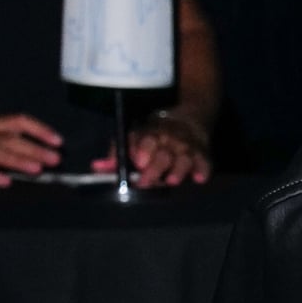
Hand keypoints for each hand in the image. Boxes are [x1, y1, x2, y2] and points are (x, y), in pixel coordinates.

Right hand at [0, 113, 63, 185]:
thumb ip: (14, 140)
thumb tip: (47, 152)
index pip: (19, 121)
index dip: (40, 129)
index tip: (59, 142)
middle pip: (10, 139)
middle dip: (34, 149)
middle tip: (54, 159)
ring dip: (18, 161)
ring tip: (36, 169)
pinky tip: (5, 182)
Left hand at [94, 112, 209, 186]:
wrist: (188, 120)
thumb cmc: (154, 136)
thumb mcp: (134, 137)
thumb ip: (116, 154)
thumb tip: (97, 168)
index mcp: (151, 134)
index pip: (147, 140)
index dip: (143, 150)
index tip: (139, 161)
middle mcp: (170, 141)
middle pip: (163, 155)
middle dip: (155, 168)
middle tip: (145, 182)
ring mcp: (187, 148)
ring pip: (184, 159)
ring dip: (178, 170)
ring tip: (172, 181)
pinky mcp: (203, 155)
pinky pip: (205, 163)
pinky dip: (203, 170)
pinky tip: (199, 178)